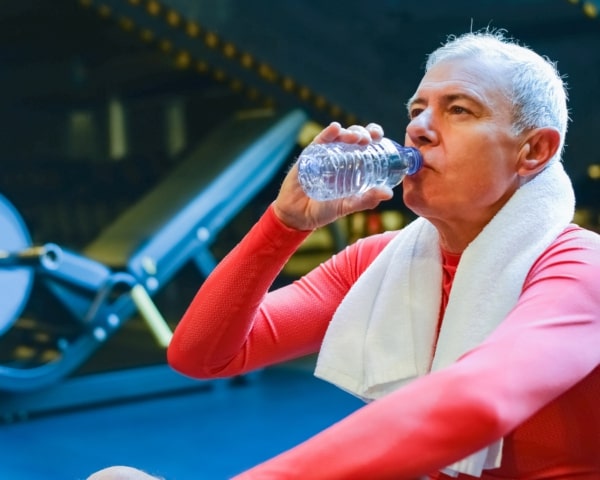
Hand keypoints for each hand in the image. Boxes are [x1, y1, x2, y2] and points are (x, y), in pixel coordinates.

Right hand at [273, 121, 393, 230]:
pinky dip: (328, 133)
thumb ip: (367, 200)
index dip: (375, 136)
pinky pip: (320, 140)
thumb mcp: (348, 205)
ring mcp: (325, 153)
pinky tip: (335, 128)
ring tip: (356, 138)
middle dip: (364, 132)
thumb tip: (388, 194)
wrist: (298, 215)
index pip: (367, 144)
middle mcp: (340, 155)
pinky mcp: (310, 154)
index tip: (381, 138)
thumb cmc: (324, 209)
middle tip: (369, 139)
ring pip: (340, 135)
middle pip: (355, 136)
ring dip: (350, 132)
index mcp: (353, 164)